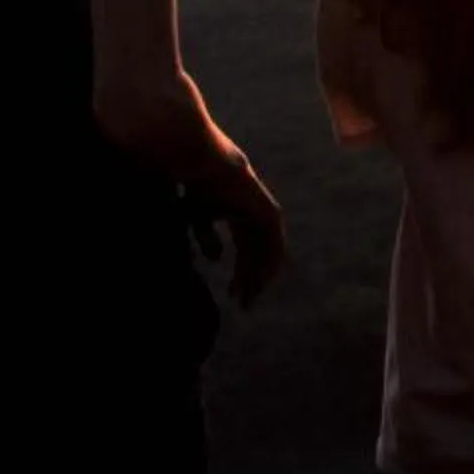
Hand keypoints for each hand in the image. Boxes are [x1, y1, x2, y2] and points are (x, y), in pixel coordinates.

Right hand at [192, 155, 287, 309]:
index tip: (232, 296)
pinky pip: (274, 247)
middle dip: (250, 281)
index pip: (246, 252)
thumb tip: (217, 260)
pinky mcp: (270, 215)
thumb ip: (208, 238)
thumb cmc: (198, 189)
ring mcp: (265, 216)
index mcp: (240, 216)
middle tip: (243, 305)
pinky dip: (268, 267)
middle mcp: (255, 218)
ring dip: (260, 279)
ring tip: (249, 298)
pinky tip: (259, 284)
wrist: (209, 168)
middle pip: (258, 257)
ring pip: (268, 255)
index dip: (240, 275)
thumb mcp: (199, 220)